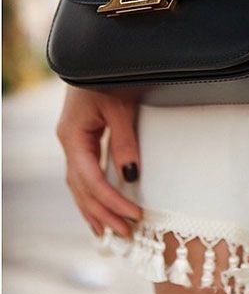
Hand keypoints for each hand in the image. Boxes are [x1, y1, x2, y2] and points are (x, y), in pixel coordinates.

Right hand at [57, 86, 142, 237]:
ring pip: (79, 185)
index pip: (92, 181)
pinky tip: (98, 206)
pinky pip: (83, 174)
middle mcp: (68, 143)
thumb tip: (131, 176)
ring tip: (108, 232)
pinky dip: (91, 194)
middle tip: (125, 233)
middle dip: (103, 213)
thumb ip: (124, 142)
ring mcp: (72, 143)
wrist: (95, 59)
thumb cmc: (106, 77)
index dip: (112, 201)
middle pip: (81, 188)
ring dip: (94, 209)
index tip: (134, 215)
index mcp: (73, 137)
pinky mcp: (80, 140)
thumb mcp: (119, 108)